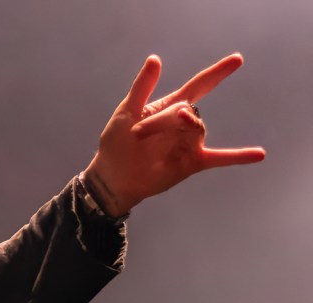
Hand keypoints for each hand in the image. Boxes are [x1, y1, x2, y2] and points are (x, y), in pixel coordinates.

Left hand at [83, 53, 264, 216]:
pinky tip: (259, 155)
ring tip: (146, 138)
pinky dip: (238, 157)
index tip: (237, 60)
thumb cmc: (117, 143)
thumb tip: (155, 58)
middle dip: (161, 120)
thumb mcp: (127, 111)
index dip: (217, 73)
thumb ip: (142, 87)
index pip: (199, 86)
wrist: (112, 176)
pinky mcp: (191, 163)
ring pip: (195, 129)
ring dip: (172, 131)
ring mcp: (189, 143)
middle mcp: (183, 124)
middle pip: (186, 110)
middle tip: (137, 133)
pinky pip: (219, 159)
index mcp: (170, 108)